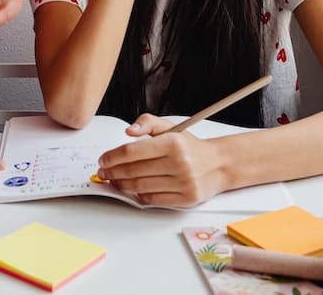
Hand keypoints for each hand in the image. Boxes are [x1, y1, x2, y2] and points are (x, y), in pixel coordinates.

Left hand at [94, 114, 225, 206]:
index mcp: (172, 143)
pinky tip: (133, 190)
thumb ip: (147, 122)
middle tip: (103, 173)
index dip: (112, 157)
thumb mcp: (171, 127)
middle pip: (133, 171)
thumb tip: (128, 131)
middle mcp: (179, 163)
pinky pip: (154, 200)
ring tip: (114, 181)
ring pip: (140, 187)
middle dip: (113, 172)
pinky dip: (139, 196)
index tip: (103, 160)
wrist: (218, 164)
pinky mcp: (186, 199)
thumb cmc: (189, 147)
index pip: (132, 151)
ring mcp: (183, 182)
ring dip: (122, 185)